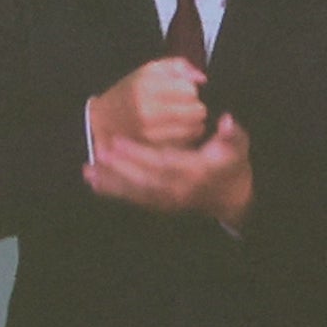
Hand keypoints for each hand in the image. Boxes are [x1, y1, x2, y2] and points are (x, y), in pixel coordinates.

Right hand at [87, 55, 213, 155]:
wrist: (103, 120)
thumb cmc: (131, 92)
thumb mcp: (149, 70)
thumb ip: (179, 66)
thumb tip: (202, 79)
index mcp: (146, 87)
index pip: (190, 90)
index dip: (189, 89)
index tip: (180, 91)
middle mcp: (148, 111)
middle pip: (197, 110)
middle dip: (195, 107)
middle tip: (184, 106)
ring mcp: (151, 133)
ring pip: (195, 127)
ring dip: (194, 122)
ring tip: (181, 118)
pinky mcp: (154, 149)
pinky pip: (186, 141)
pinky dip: (187, 135)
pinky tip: (177, 130)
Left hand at [87, 110, 251, 225]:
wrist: (232, 197)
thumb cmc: (232, 165)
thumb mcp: (238, 147)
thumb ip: (232, 134)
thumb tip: (228, 121)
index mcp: (196, 172)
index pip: (163, 162)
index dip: (139, 153)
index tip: (117, 140)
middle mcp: (179, 189)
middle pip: (144, 179)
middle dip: (119, 167)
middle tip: (97, 151)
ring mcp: (168, 201)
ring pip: (136, 192)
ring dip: (111, 182)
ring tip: (88, 171)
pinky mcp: (160, 205)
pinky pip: (135, 199)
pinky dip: (114, 191)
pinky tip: (94, 183)